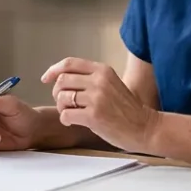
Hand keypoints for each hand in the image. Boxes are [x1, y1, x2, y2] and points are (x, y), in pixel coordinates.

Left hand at [41, 57, 158, 152]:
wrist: (145, 128)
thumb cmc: (127, 110)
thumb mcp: (111, 84)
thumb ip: (91, 79)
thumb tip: (61, 79)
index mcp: (103, 70)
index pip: (70, 63)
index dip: (53, 70)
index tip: (46, 79)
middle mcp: (99, 81)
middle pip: (62, 80)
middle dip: (57, 93)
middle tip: (64, 104)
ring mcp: (96, 98)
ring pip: (62, 97)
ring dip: (61, 108)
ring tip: (70, 114)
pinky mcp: (93, 116)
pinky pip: (66, 115)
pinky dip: (65, 120)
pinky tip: (73, 122)